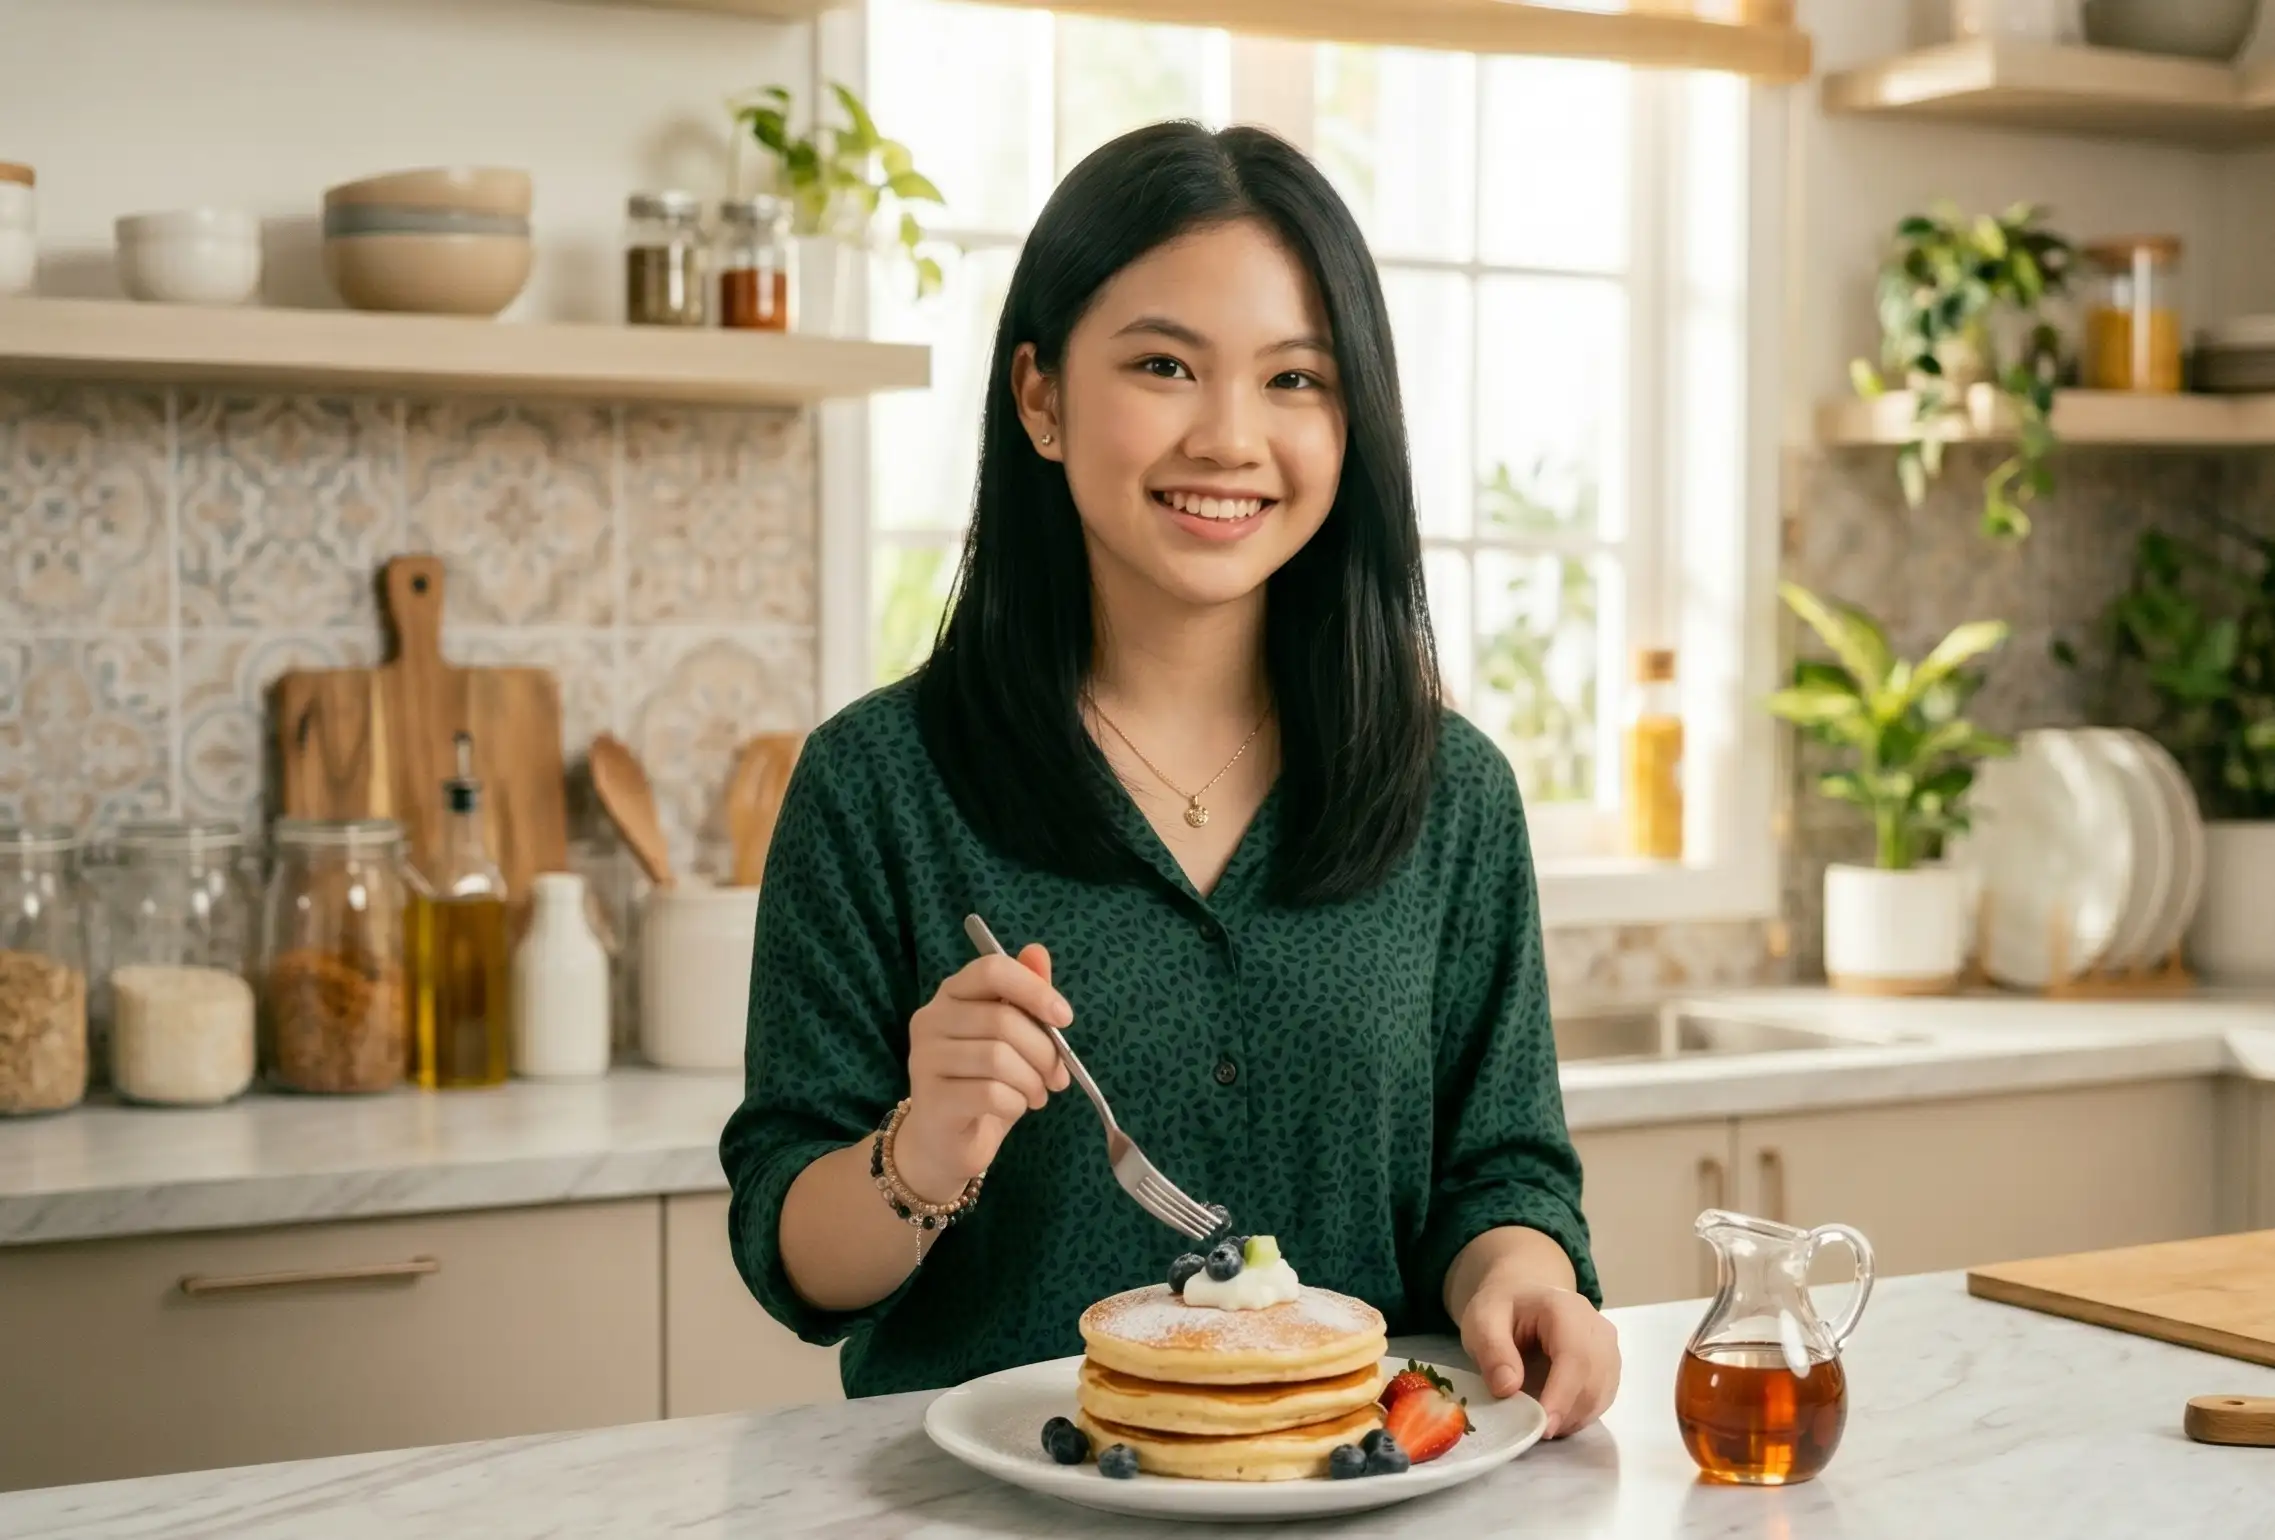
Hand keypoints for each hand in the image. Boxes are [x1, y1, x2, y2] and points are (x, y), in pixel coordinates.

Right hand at [896, 945, 1072, 1203]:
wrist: (944, 1142)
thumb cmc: (982, 1084)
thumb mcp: (1010, 1038)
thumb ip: (1024, 996)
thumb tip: (1038, 952)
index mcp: (951, 995)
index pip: (991, 969)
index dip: (1034, 989)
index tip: (1064, 1018)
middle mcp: (930, 1020)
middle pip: (1003, 1020)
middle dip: (1044, 1052)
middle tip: (1057, 1076)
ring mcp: (924, 1059)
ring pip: (999, 1058)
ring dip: (1032, 1081)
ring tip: (1036, 1094)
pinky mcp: (931, 1099)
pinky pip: (991, 1094)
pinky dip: (1016, 1104)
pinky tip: (1014, 1109)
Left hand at [1458, 1270, 1620, 1439]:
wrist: (1522, 1299)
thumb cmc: (1502, 1310)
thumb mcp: (1482, 1321)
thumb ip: (1492, 1351)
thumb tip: (1508, 1388)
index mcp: (1565, 1309)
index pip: (1575, 1356)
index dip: (1562, 1396)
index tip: (1543, 1427)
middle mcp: (1596, 1327)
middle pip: (1595, 1378)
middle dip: (1567, 1413)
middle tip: (1535, 1433)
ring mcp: (1607, 1348)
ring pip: (1602, 1393)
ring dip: (1574, 1418)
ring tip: (1541, 1426)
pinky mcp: (1608, 1367)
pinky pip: (1602, 1399)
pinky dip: (1580, 1416)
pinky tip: (1555, 1419)